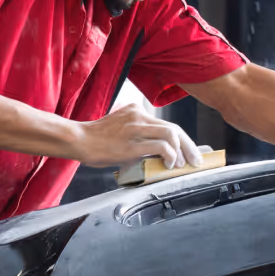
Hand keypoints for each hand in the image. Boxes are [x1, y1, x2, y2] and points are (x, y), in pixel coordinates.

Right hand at [74, 104, 203, 168]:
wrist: (79, 140)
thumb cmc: (97, 139)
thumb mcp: (120, 127)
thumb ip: (137, 133)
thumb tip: (156, 151)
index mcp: (136, 111)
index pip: (166, 123)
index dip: (182, 138)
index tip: (190, 151)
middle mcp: (138, 115)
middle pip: (174, 127)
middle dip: (189, 146)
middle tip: (195, 160)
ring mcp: (136, 127)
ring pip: (171, 134)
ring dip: (181, 151)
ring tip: (180, 165)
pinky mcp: (132, 143)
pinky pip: (161, 146)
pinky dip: (170, 156)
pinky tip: (168, 164)